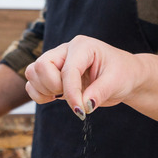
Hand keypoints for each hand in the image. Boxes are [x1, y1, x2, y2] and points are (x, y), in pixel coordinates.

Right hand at [24, 35, 141, 115]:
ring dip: (44, 90)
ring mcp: (57, 61)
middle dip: (53, 87)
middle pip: (41, 66)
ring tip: (63, 96)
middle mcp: (65, 50)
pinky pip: (32, 83)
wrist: (124, 77)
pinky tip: (55, 98)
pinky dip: (38, 95)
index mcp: (82, 46)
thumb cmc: (123, 74)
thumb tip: (84, 106)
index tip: (81, 111)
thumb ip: (99, 92)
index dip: (71, 93)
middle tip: (73, 96)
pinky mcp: (52, 74)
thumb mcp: (116, 82)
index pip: (67, 70)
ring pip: (32, 73)